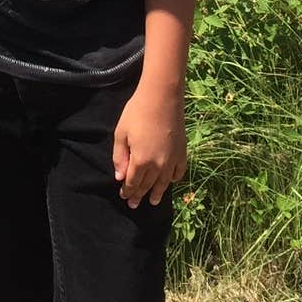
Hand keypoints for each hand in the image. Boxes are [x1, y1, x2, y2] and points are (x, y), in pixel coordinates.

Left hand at [112, 82, 187, 207]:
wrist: (162, 97)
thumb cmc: (137, 112)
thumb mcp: (121, 133)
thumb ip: (120, 157)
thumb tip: (120, 177)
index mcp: (141, 161)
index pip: (133, 183)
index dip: (128, 191)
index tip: (124, 197)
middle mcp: (158, 165)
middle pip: (147, 185)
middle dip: (139, 195)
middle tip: (134, 205)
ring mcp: (172, 160)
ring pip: (164, 183)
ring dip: (157, 193)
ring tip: (153, 201)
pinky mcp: (182, 152)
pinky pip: (178, 172)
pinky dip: (174, 179)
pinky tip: (170, 181)